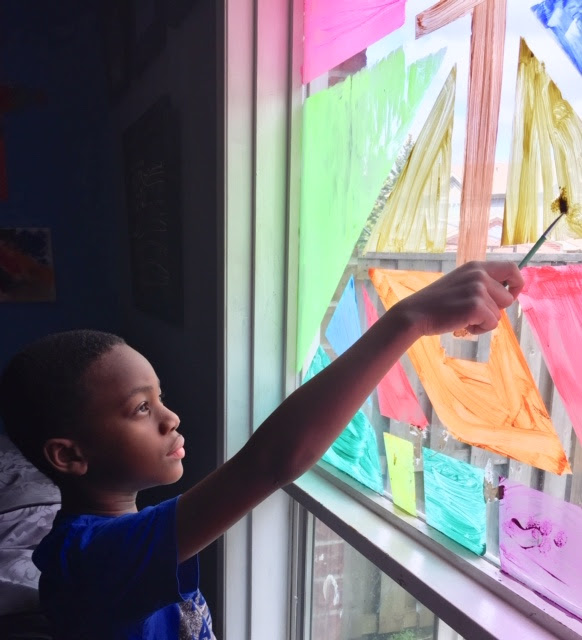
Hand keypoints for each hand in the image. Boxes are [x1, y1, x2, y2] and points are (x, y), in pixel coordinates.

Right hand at [396, 261, 523, 336]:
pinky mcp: (476, 306)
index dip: (516, 284)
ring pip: (499, 314)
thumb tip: (507, 294)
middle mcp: (479, 274)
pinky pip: (491, 324)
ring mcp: (478, 289)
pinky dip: (479, 329)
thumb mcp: (460, 283)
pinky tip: (462, 324)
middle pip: (508, 297)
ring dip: (484, 321)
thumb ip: (481, 283)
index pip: (512, 268)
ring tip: (462, 317)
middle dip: (495, 310)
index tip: (509, 295)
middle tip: (474, 312)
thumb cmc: (437, 303)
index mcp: (476, 266)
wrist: (415, 314)